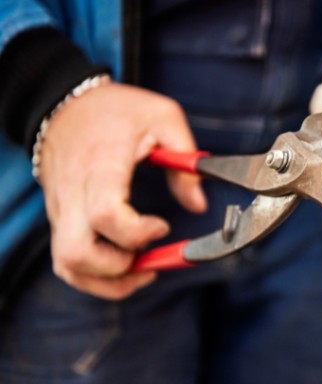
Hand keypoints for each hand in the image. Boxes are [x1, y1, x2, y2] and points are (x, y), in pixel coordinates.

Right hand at [39, 82, 206, 299]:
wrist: (66, 103)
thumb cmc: (117, 110)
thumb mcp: (164, 117)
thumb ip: (186, 163)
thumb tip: (199, 205)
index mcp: (100, 165)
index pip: (104, 214)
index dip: (137, 233)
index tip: (163, 227)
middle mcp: (73, 192)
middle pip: (76, 253)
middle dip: (119, 268)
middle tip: (151, 256)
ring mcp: (62, 209)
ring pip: (68, 265)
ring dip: (107, 279)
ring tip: (142, 268)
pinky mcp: (60, 219)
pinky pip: (67, 262)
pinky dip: (95, 276)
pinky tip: (125, 266)